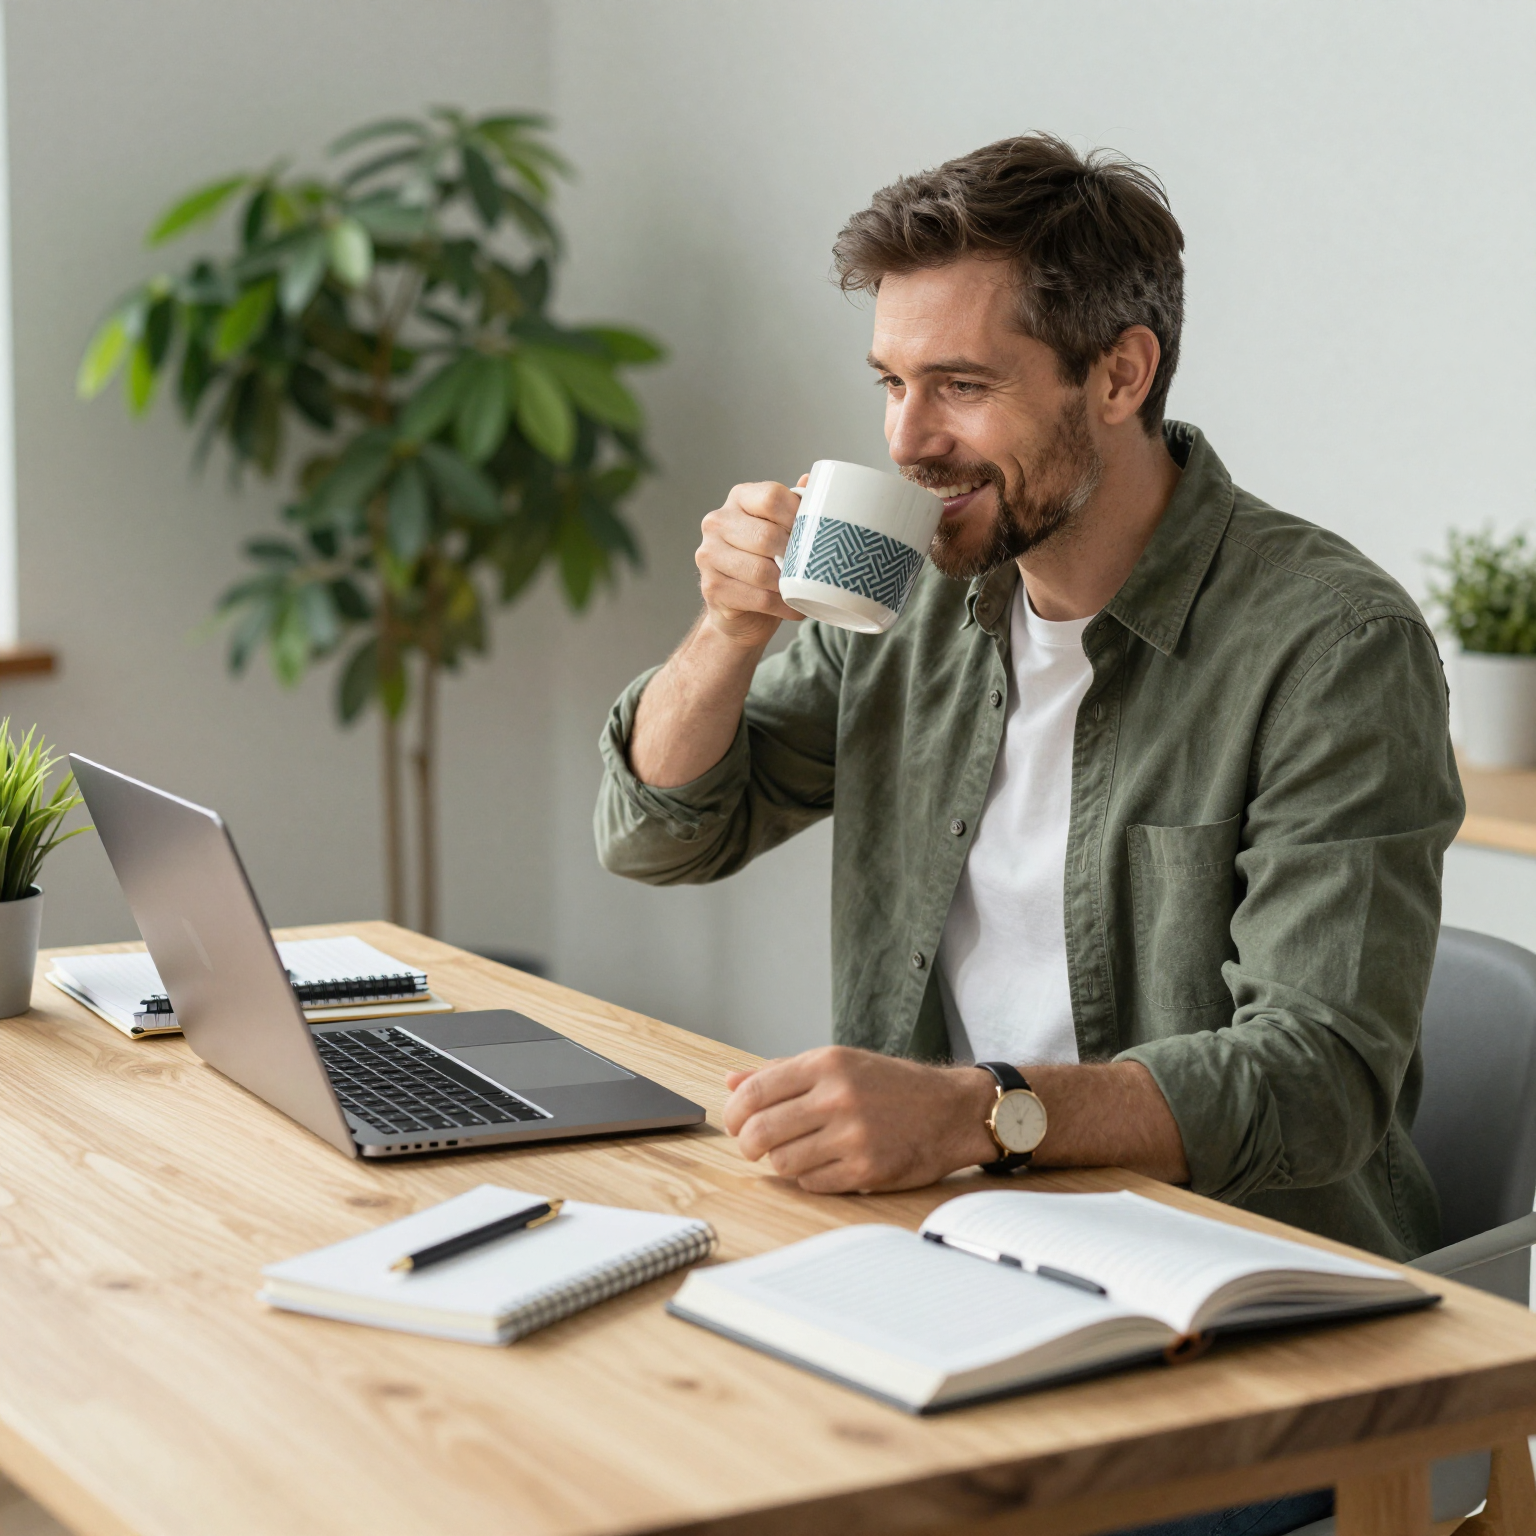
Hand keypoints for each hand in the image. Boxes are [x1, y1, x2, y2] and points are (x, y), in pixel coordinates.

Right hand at [695, 477, 806, 647]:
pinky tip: (794, 607)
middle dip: (794, 555)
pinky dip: (782, 606)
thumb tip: (814, 481)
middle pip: (766, 536)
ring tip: (804, 589)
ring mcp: (709, 555)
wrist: (741, 608)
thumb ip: (794, 507)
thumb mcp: (781, 529)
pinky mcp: (711, 588)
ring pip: (761, 571)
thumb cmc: (766, 561)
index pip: (771, 497)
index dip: (797, 515)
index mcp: (739, 499)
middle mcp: (717, 522)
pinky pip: (757, 598)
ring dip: (788, 584)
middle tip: (812, 566)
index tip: (815, 532)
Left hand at [722, 1046, 997, 1192]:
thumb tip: (731, 1081)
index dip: (734, 1112)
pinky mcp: (866, 1171)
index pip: (755, 1091)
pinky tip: (821, 1164)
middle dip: (746, 1143)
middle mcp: (838, 1098)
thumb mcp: (839, 1063)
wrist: (951, 1110)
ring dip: (779, 1162)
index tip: (734, 1121)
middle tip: (752, 1145)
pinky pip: (811, 1183)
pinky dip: (807, 1177)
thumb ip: (783, 1072)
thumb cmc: (890, 1085)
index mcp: (827, 1064)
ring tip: (793, 1152)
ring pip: (782, 1162)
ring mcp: (853, 1137)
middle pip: (761, 1131)